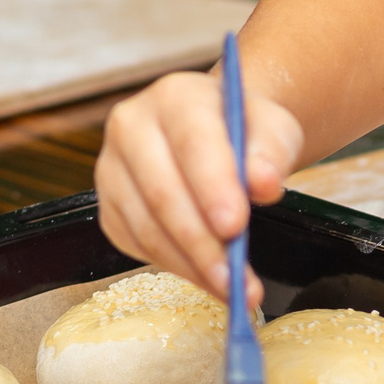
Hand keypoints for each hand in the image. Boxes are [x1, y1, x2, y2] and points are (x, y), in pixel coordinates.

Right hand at [96, 66, 303, 301]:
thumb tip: (263, 184)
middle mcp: (131, 127)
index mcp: (175, 96)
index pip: (191, 141)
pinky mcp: (110, 208)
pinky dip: (177, 268)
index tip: (236, 225)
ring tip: (232, 288)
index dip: (212, 186)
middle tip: (236, 276)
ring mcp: (112, 169)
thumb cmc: (245, 132)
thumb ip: (273, 151)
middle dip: (202, 241)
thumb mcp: (273, 129)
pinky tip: (208, 278)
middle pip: (163, 192)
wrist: (217, 137)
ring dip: (192, 265)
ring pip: (147, 227)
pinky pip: (138, 246)